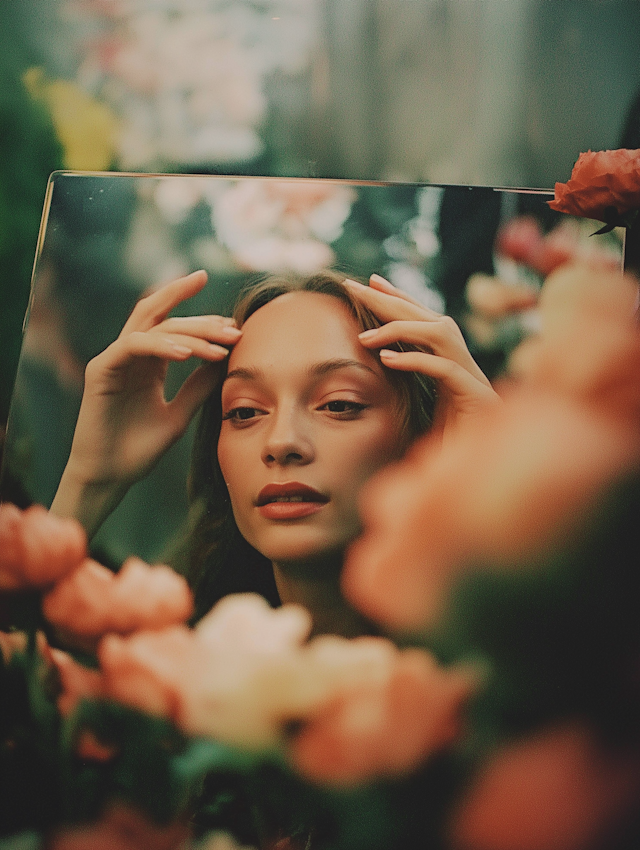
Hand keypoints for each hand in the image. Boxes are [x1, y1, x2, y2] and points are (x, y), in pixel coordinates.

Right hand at [51, 270, 240, 535]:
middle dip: (198, 313)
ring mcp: (114, 360)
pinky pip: (132, 346)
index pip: (172, 323)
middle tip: (232, 326)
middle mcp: (130, 355)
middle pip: (160, 313)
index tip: (236, 327)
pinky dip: (160, 346)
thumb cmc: (139, 449)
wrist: (110, 477)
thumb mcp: (180, 414)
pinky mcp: (100, 370)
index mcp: (148, 362)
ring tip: (219, 347)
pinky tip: (186, 355)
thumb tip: (225, 360)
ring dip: (189, 333)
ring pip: (152, 327)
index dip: (202, 318)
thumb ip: (198, 387)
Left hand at [344, 274, 499, 446]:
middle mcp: (465, 367)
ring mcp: (474, 381)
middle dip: (391, 300)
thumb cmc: (448, 458)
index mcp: (451, 368)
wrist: (478, 488)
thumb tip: (364, 380)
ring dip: (400, 329)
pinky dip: (416, 361)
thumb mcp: (418, 420)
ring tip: (364, 337)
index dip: (399, 300)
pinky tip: (387, 360)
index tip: (369, 283)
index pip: (424, 323)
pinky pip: (446, 370)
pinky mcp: (478, 400)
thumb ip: (402, 395)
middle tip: (355, 285)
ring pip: (441, 335)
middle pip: (429, 319)